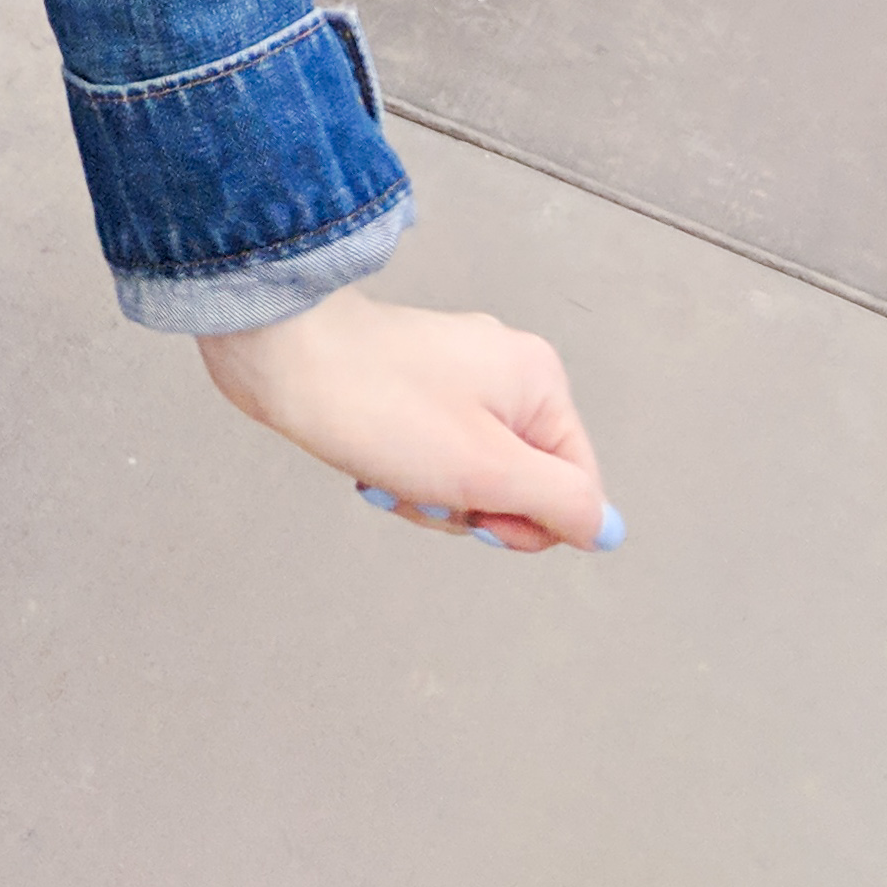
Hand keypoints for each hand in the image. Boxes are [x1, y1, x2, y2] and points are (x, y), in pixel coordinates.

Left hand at [198, 285, 623, 556]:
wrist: (282, 357)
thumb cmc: (380, 404)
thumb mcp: (488, 469)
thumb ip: (560, 502)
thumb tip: (605, 529)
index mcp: (538, 380)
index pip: (575, 488)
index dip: (530, 523)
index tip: (480, 517)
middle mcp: (503, 372)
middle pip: (520, 488)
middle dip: (470, 510)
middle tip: (426, 488)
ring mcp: (455, 380)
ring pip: (472, 482)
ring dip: (430, 498)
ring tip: (390, 472)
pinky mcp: (411, 392)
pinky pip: (431, 462)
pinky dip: (405, 477)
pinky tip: (371, 466)